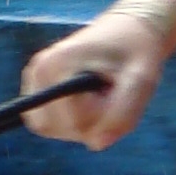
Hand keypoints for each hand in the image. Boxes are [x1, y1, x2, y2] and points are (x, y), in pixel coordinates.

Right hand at [20, 4, 169, 147]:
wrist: (130, 30)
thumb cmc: (137, 52)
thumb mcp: (141, 80)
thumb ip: (123, 114)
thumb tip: (98, 144)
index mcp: (53, 66)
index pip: (70, 119)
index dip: (99, 115)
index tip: (113, 90)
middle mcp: (37, 74)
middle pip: (56, 128)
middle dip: (88, 122)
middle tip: (110, 93)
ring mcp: (33, 82)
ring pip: (52, 129)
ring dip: (81, 122)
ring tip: (101, 94)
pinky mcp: (37, 91)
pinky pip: (52, 124)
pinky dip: (74, 120)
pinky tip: (90, 99)